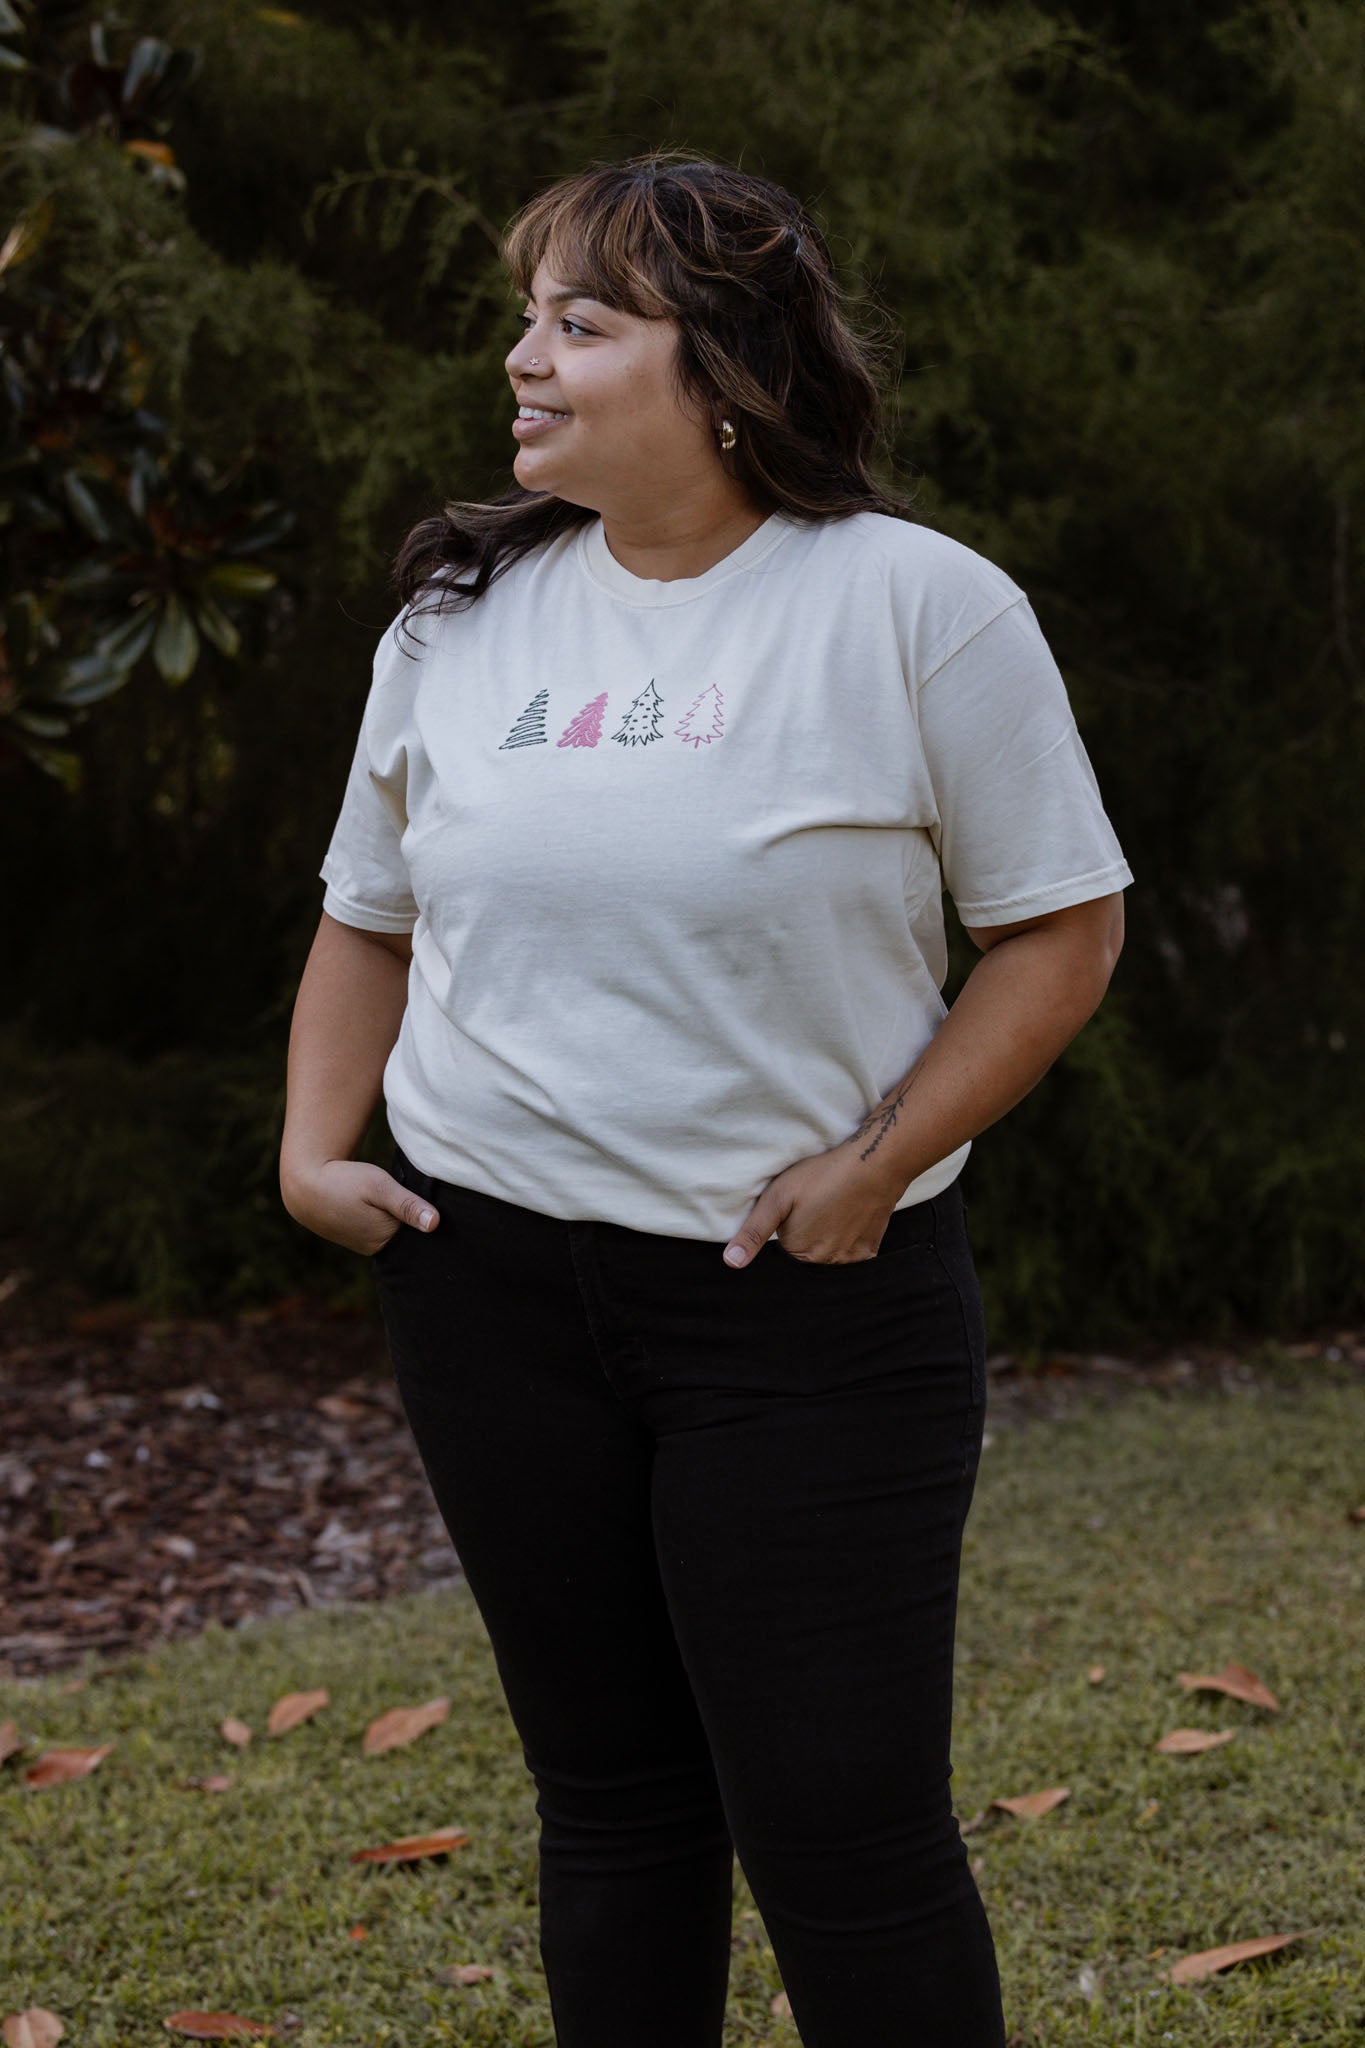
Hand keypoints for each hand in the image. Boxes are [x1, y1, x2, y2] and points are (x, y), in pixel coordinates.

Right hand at [281, 1158, 439, 1255]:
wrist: (304, 1184)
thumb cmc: (343, 1182)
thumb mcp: (379, 1187)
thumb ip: (407, 1205)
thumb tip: (436, 1224)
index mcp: (385, 1240)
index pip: (420, 1233)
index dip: (426, 1215)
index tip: (428, 1196)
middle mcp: (375, 1247)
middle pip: (406, 1233)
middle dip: (414, 1217)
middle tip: (411, 1188)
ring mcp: (363, 1243)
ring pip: (392, 1229)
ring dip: (397, 1215)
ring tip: (391, 1195)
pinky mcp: (355, 1234)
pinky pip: (379, 1227)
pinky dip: (384, 1215)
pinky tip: (380, 1201)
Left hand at [722, 1144, 900, 1267]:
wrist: (874, 1164)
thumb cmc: (823, 1175)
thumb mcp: (778, 1197)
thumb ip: (753, 1231)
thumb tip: (730, 1262)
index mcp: (799, 1254)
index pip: (783, 1251)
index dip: (787, 1227)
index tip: (799, 1208)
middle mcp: (826, 1265)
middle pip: (806, 1255)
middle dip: (806, 1234)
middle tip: (817, 1204)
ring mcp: (851, 1260)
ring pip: (828, 1255)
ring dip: (827, 1237)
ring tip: (832, 1208)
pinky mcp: (870, 1251)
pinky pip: (851, 1253)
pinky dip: (848, 1238)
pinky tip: (849, 1216)